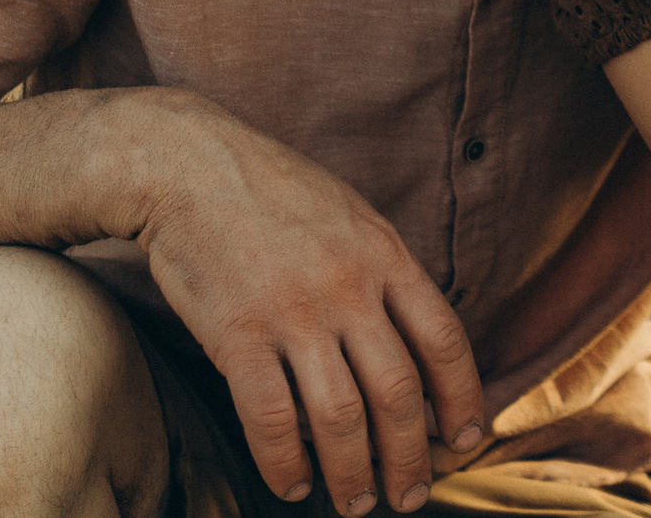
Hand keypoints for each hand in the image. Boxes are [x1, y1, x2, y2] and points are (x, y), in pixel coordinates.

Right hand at [124, 90, 484, 514]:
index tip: (463, 439)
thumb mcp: (353, 217)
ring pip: (340, 417)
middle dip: (410, 456)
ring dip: (353, 473)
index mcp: (385, 255)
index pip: (444, 340)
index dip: (462, 398)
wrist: (187, 166)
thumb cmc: (273, 194)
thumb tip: (416, 344)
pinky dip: (285, 462)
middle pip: (398, 392)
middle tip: (408, 495)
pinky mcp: (236, 334)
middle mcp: (347, 287)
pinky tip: (292, 483)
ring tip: (356, 504)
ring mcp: (292, 312)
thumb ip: (386, 274)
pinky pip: (270, 418)